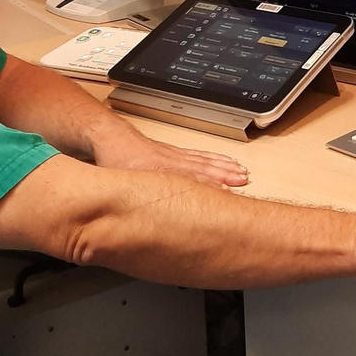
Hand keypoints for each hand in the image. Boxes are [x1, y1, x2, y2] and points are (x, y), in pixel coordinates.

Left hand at [92, 132, 248, 186]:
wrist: (113, 138)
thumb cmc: (115, 160)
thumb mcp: (121, 180)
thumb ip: (132, 197)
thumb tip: (133, 217)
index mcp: (160, 169)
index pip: (189, 178)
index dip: (207, 185)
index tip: (225, 191)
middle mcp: (172, 161)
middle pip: (202, 168)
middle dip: (224, 175)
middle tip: (242, 180)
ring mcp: (176, 156)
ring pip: (204, 161)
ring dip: (224, 167)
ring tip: (241, 173)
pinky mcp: (176, 153)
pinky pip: (200, 155)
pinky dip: (215, 159)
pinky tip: (225, 161)